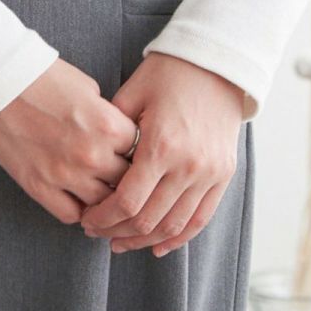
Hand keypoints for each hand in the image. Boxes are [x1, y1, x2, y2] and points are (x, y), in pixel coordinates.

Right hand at [0, 57, 140, 224]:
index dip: (141, 153)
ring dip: (106, 200)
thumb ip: (108, 116)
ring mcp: (64, 175)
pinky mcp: (38, 187)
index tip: (136, 154)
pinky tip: (79, 200)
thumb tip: (118, 135)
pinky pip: (71, 214)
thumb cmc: (41, 76)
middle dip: (127, 179)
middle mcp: (91, 155)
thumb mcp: (88, 87)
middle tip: (124, 177)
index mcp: (108, 125)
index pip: (142, 153)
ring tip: (104, 194)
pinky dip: (79, 211)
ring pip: (103, 205)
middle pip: (127, 182)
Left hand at [79, 51, 244, 256]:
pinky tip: (157, 246)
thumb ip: (112, 132)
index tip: (87, 220)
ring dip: (144, 241)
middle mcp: (188, 165)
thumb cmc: (168, 74)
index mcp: (160, 145)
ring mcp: (209, 173)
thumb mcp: (132, 94)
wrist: (217, 64)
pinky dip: (179, 238)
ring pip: (174, 226)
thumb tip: (91, 165)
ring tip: (121, 242)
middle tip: (97, 233)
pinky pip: (200, 218)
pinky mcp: (224, 174)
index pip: (127, 202)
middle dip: (117, 232)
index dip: (103, 218)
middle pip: (147, 220)